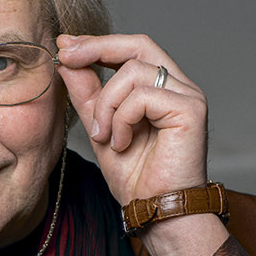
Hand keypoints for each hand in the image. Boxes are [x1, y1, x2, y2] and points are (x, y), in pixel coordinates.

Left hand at [57, 32, 227, 255]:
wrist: (156, 212)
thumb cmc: (137, 179)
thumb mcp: (100, 129)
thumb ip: (87, 94)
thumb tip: (66, 58)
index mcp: (161, 87)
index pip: (131, 48)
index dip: (97, 43)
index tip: (64, 46)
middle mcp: (178, 85)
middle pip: (138, 45)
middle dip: (96, 48)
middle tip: (65, 57)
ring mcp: (187, 95)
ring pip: (133, 73)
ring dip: (107, 105)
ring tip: (105, 137)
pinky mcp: (190, 108)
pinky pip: (142, 96)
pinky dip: (122, 119)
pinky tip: (122, 143)